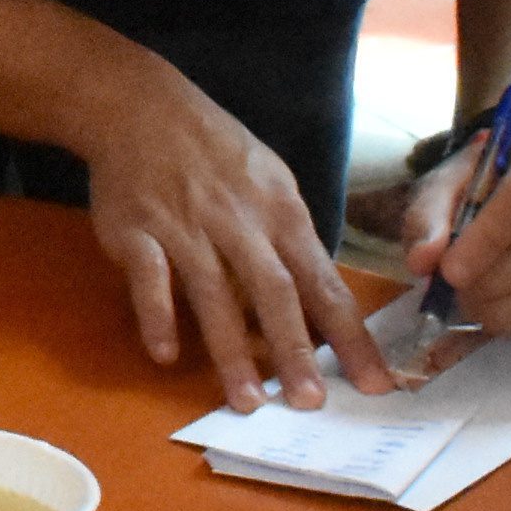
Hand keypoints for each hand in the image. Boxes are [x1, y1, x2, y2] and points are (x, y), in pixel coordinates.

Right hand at [68, 51, 389, 408]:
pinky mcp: (136, 230)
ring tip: (246, 401)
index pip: (323, 282)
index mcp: (279, 211)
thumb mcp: (269, 182)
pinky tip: (165, 353)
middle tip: (311, 403)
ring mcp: (185, 226)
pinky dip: (157, 314)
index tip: (374, 381)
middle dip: (295, 349)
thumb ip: (289, 241)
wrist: (139, 107)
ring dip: (230, 350)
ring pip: (213, 293)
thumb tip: (318, 304)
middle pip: (274, 291)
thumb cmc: (214, 152)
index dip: (350, 335)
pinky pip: (149, 277)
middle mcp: (238, 222)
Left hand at [396, 110, 510, 337]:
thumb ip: (429, 216)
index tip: (449, 271)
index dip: (486, 239)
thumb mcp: (445, 182)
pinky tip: (494, 316)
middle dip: (495, 281)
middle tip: (454, 295)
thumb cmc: (480, 177)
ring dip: (510, 308)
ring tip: (469, 307)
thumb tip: (423, 260)